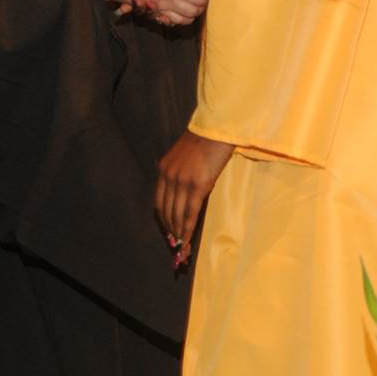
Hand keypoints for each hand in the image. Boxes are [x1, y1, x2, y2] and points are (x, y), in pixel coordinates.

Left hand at [155, 130, 233, 259]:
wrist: (217, 129)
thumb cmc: (206, 141)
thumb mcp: (185, 157)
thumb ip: (180, 174)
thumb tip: (184, 196)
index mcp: (164, 169)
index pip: (159, 202)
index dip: (164, 220)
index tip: (169, 233)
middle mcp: (169, 176)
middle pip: (166, 211)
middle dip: (171, 231)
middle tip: (176, 245)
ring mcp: (182, 181)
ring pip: (177, 214)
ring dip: (179, 232)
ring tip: (182, 246)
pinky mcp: (198, 184)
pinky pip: (190, 212)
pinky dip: (187, 227)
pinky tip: (188, 237)